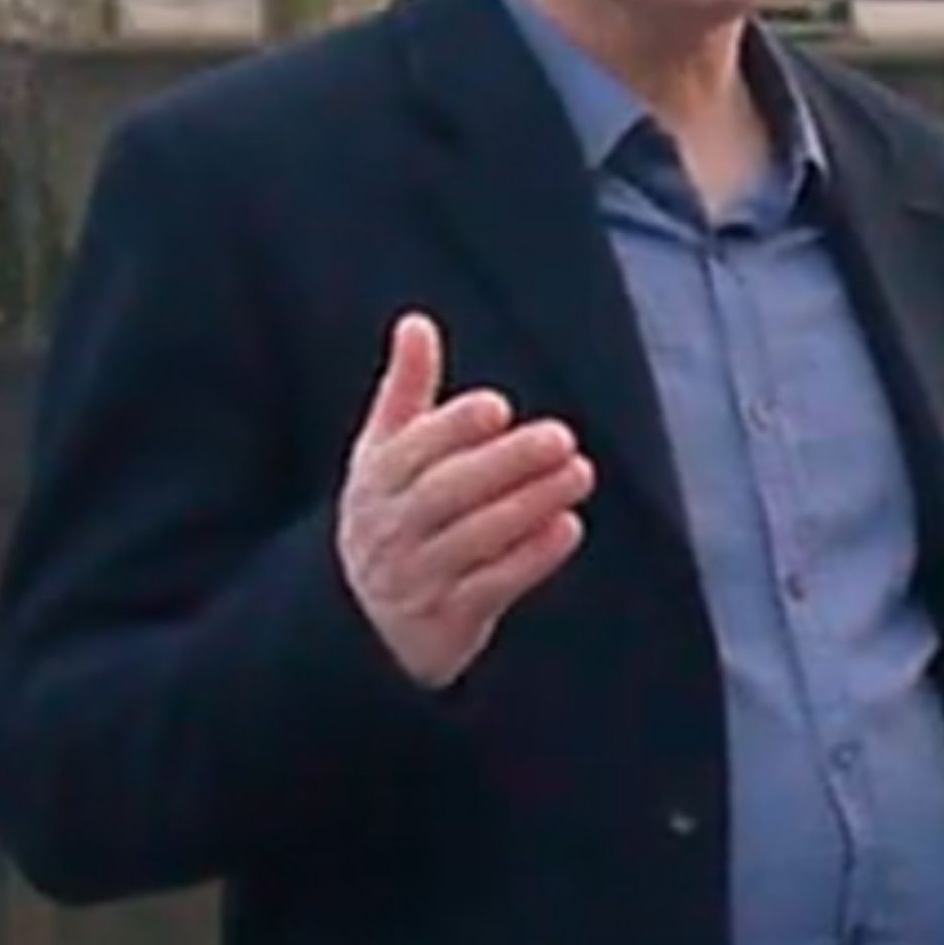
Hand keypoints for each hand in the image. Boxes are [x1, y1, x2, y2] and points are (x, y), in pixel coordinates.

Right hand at [338, 311, 593, 690]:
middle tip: (562, 435)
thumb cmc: (391, 516)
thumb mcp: (386, 454)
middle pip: (446, 493)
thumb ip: (407, 391)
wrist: (364, 623)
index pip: (412, 449)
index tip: (498, 406)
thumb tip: (417, 321)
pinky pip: (491, 587)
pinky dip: (531, 558)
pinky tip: (568, 526)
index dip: (452, 427)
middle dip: (506, 463)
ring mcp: (416, 577)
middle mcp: (390, 528)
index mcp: (375, 480)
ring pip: (474, 538)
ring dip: (530, 505)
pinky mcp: (446, 620)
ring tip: (580, 472)